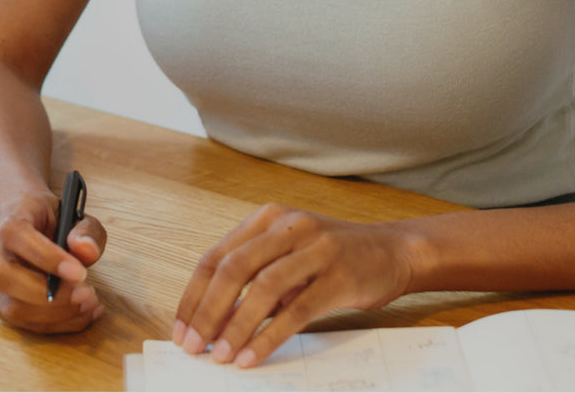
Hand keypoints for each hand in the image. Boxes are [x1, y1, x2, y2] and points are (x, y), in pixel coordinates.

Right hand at [0, 189, 107, 332]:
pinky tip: (80, 314)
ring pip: (9, 307)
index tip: (80, 273)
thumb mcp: (75, 212)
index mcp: (8, 215)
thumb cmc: (49, 218)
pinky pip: (19, 321)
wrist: (23, 220)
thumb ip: (86, 231)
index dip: (46, 257)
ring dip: (54, 315)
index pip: (15, 235)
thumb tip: (87, 250)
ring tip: (87, 305)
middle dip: (49, 296)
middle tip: (86, 295)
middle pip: (2, 277)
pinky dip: (54, 323)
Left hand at [172, 204, 415, 367]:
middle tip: (194, 346)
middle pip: (234, 268)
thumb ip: (252, 278)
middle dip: (208, 311)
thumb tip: (211, 323)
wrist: (393, 251)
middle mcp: (289, 226)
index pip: (216, 257)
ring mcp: (317, 249)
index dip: (193, 296)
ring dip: (236, 326)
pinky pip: (297, 310)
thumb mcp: (287, 256)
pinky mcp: (340, 276)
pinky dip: (269, 336)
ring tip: (221, 355)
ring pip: (263, 288)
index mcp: (267, 218)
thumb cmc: (332, 258)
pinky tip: (253, 356)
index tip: (181, 329)